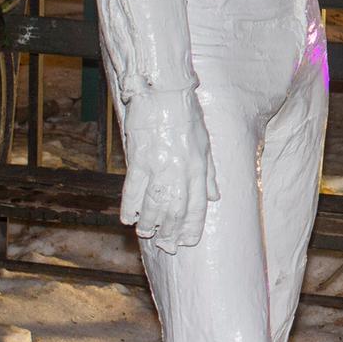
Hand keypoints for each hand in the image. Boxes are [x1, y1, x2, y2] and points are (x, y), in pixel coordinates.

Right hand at [119, 86, 216, 253]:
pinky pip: (134, 189)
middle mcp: (181, 171)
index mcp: (199, 167)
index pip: (198, 206)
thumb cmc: (186, 116)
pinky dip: (130, 206)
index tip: (188, 242)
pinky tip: (128, 218)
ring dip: (150, 223)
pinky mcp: (139, 159)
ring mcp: (159, 166)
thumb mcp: (205, 143)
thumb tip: (214, 197)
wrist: (164, 94)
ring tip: (147, 234)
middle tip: (166, 246)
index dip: (193, 227)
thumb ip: (209, 173)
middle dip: (171, 231)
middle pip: (176, 210)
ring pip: (154, 204)